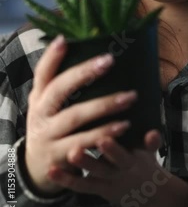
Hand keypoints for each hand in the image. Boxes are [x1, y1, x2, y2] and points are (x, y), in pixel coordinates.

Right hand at [25, 35, 136, 194]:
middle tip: (109, 60)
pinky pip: (83, 142)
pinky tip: (123, 126)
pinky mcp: (57, 155)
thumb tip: (94, 54)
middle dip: (84, 73)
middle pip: (59, 89)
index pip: (42, 72)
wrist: (37, 167)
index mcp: (39, 96)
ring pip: (74, 117)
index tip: (64, 39)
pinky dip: (104, 133)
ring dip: (103, 105)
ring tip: (130, 97)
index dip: (51, 57)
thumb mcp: (50, 105)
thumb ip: (64, 85)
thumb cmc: (53, 125)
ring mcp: (46, 135)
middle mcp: (39, 113)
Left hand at [47, 128, 163, 203]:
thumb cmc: (145, 164)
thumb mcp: (151, 154)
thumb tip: (153, 132)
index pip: (138, 148)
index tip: (126, 127)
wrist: (148, 198)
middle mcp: (123, 169)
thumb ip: (152, 143)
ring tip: (73, 152)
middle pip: (118, 160)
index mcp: (137, 157)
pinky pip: (81, 185)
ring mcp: (109, 180)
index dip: (132, 141)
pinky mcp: (97, 188)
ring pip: (97, 172)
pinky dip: (66, 179)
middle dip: (110, 150)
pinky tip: (51, 170)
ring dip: (85, 162)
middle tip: (101, 139)